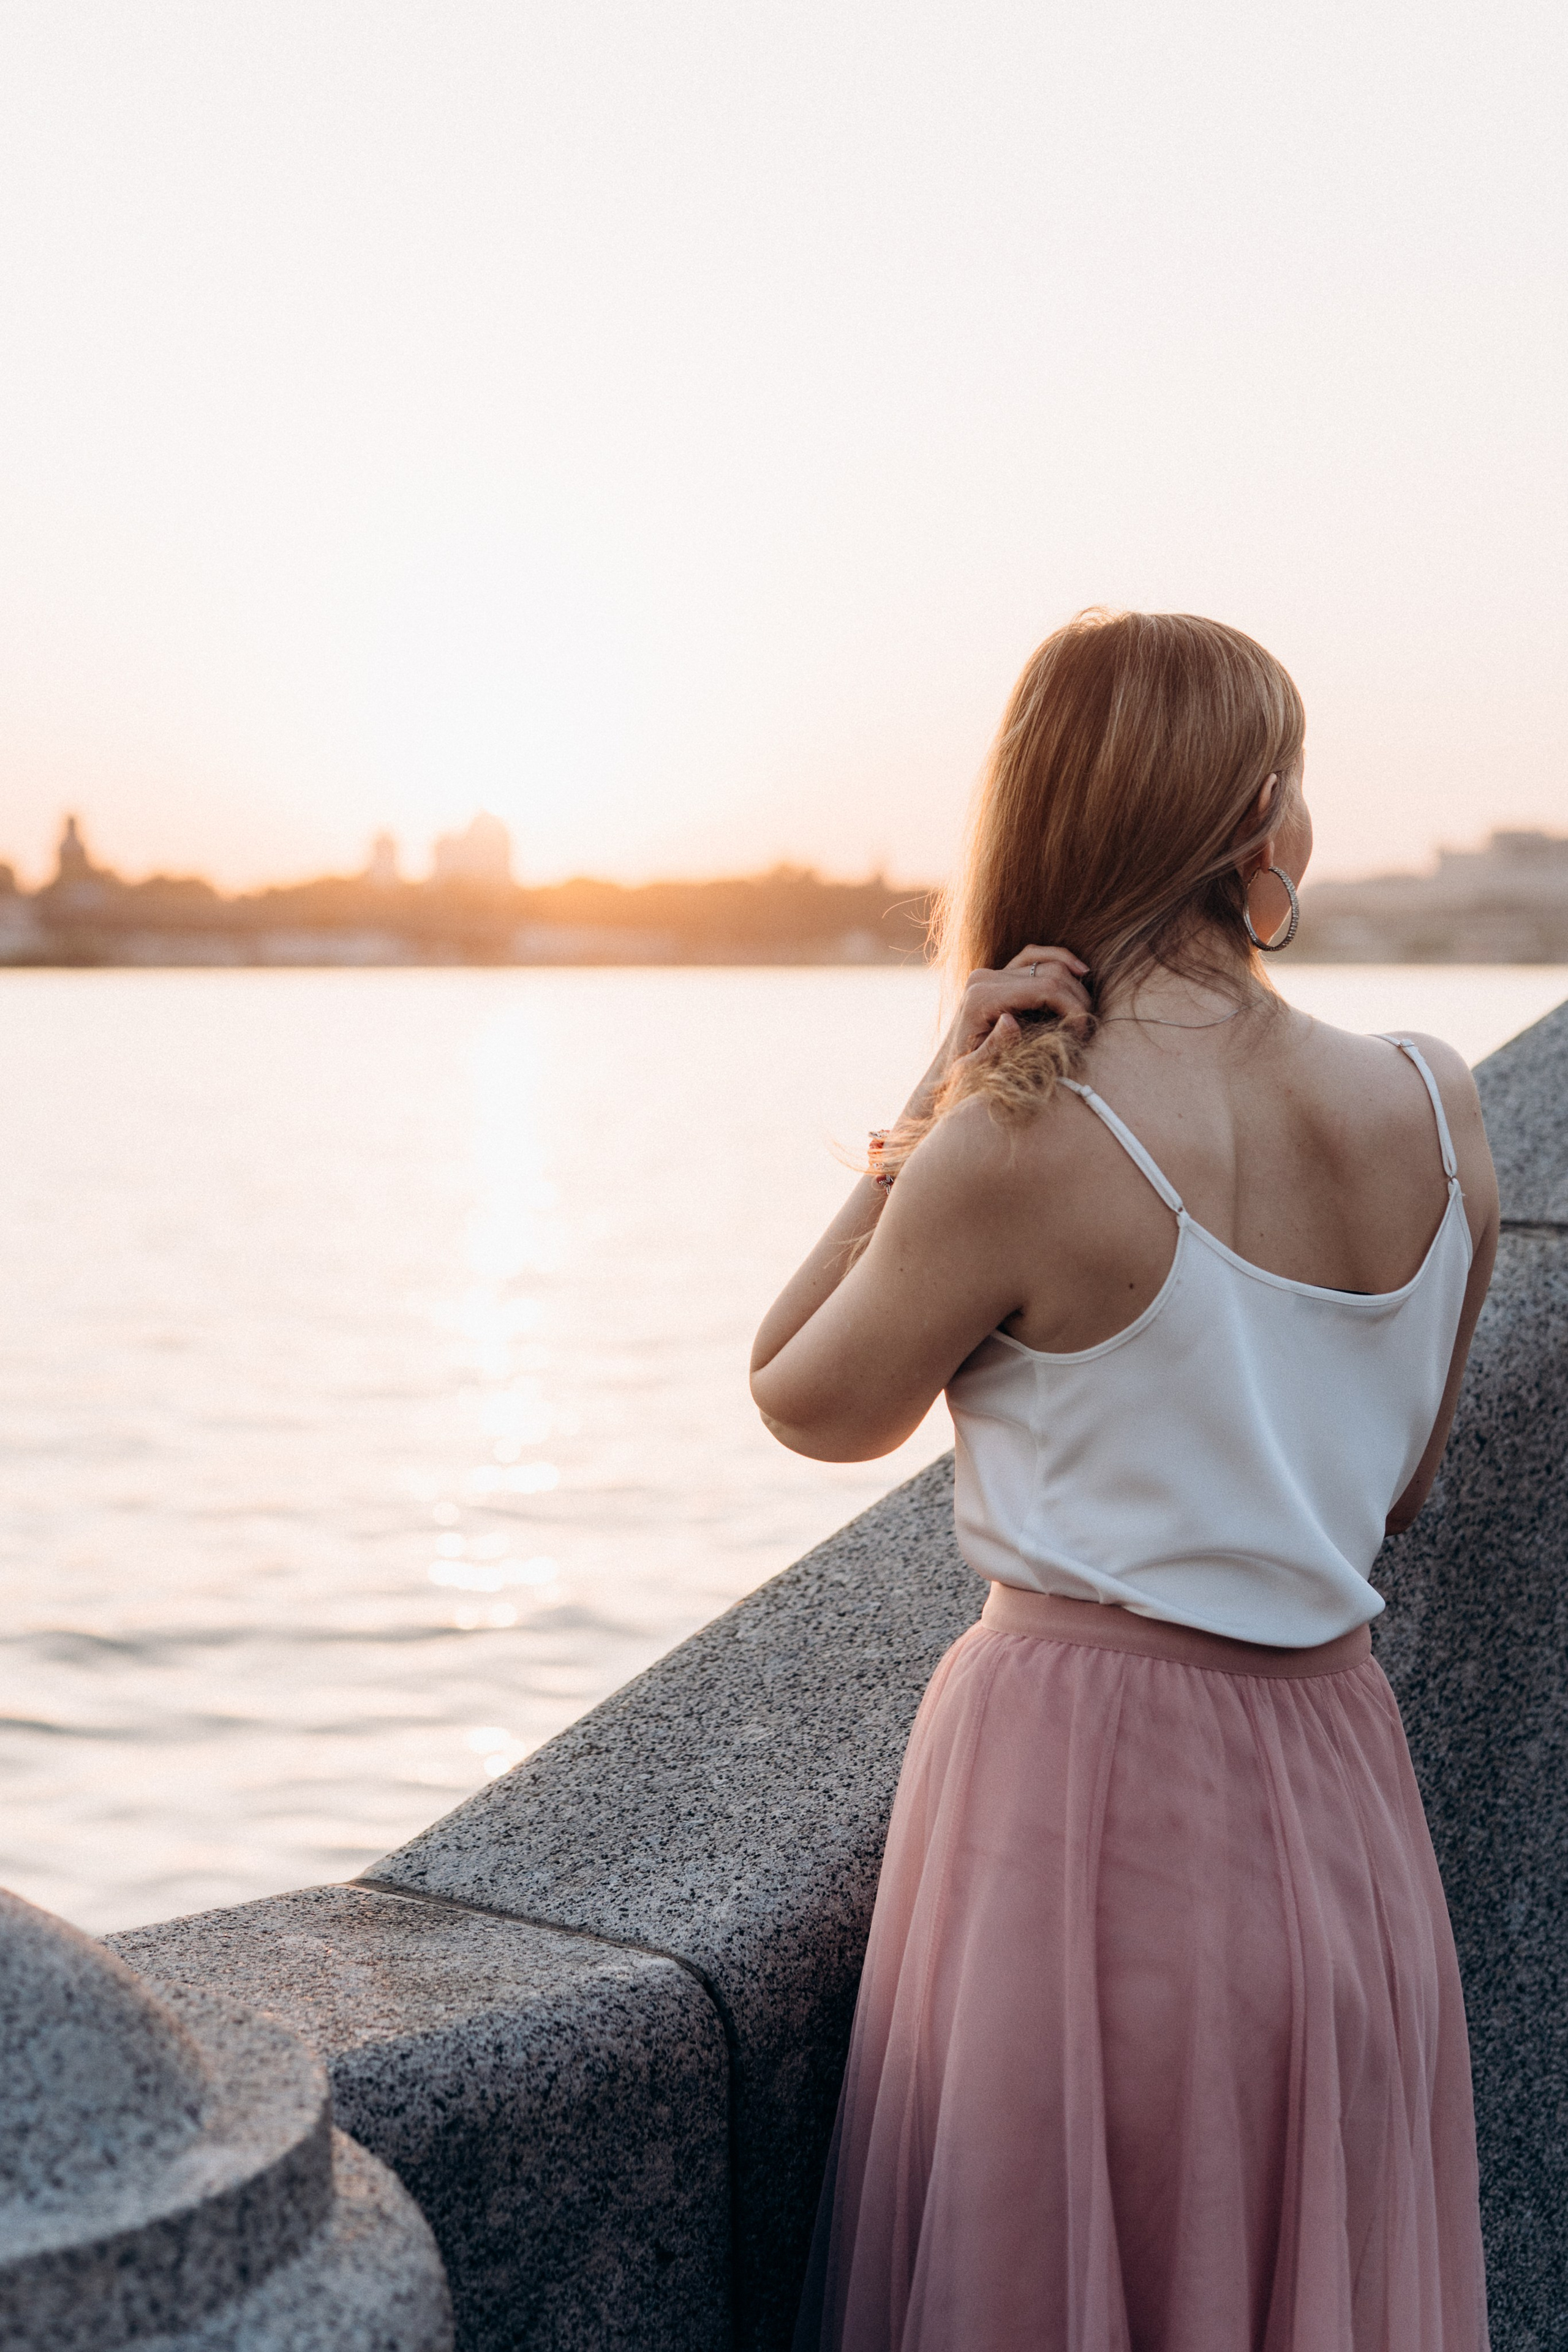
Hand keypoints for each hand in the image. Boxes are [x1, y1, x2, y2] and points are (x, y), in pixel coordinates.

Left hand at [904, 945, 1091, 1117]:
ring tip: (1084, 1011)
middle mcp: (984, 979)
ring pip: (1047, 963)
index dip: (1071, 1007)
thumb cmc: (960, 1076)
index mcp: (980, 997)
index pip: (1042, 989)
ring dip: (1073, 983)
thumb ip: (991, 1049)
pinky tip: (1080, 971)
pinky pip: (1034, 956)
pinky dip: (1059, 959)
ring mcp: (990, 973)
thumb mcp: (972, 1070)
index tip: (1082, 1033)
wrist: (945, 1069)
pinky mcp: (997, 974)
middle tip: (1086, 1029)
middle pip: (1049, 973)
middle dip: (1076, 999)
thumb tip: (1010, 1020)